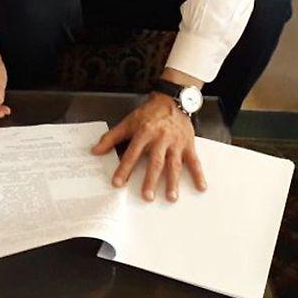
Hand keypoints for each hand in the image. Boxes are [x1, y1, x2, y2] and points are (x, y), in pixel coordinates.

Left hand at [91, 93, 206, 201]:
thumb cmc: (149, 113)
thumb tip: (95, 151)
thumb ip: (112, 137)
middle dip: (151, 180)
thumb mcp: (128, 122)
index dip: (124, 168)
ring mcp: (176, 143)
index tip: (118, 183)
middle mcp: (160, 139)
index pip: (132, 153)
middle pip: (155, 162)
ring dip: (173, 181)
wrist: (172, 100)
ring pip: (174, 164)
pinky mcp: (188, 144)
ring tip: (171, 197)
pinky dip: (199, 174)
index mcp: (144, 133)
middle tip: (147, 196)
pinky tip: (201, 187)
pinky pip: (195, 161)